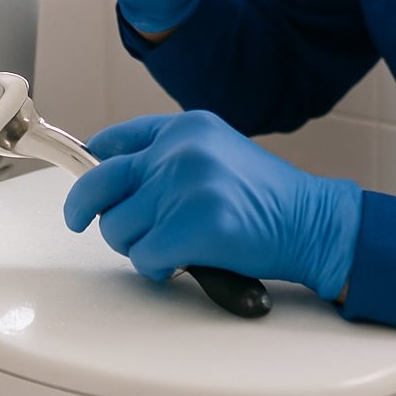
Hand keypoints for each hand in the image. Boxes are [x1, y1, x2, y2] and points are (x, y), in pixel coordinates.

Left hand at [63, 111, 361, 300]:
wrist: (313, 221)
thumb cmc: (267, 197)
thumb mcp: (217, 152)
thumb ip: (169, 157)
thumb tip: (112, 180)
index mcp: (184, 127)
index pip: (112, 141)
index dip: (88, 164)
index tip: (81, 186)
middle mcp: (181, 150)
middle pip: (98, 183)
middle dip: (83, 209)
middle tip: (82, 222)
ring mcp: (187, 186)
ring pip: (117, 228)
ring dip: (136, 246)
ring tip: (170, 245)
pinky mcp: (195, 226)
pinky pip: (143, 257)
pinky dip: (156, 268)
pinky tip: (182, 262)